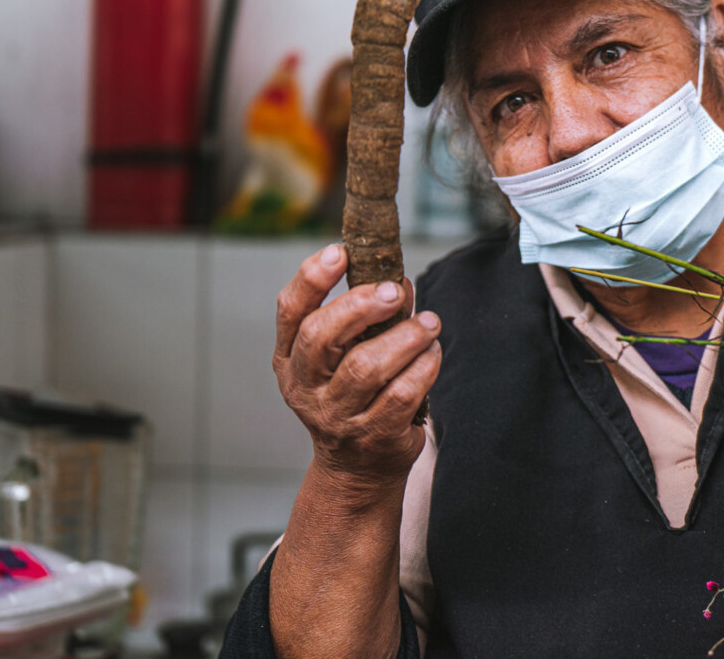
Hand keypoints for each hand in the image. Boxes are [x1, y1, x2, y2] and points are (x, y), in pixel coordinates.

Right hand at [273, 244, 441, 489]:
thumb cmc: (353, 398)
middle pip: (321, 337)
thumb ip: (365, 318)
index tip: (340, 252)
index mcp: (290, 359)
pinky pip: (401, 395)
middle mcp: (306, 387)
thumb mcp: (342, 357)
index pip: (290, 312)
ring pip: (366, 367)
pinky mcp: (372, 437)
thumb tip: (399, 280)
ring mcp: (336, 416)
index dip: (312, 279)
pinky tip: (433, 353)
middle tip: (395, 290)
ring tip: (429, 323)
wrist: (357, 471)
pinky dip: (423, 368)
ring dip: (404, 337)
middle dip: (360, 306)